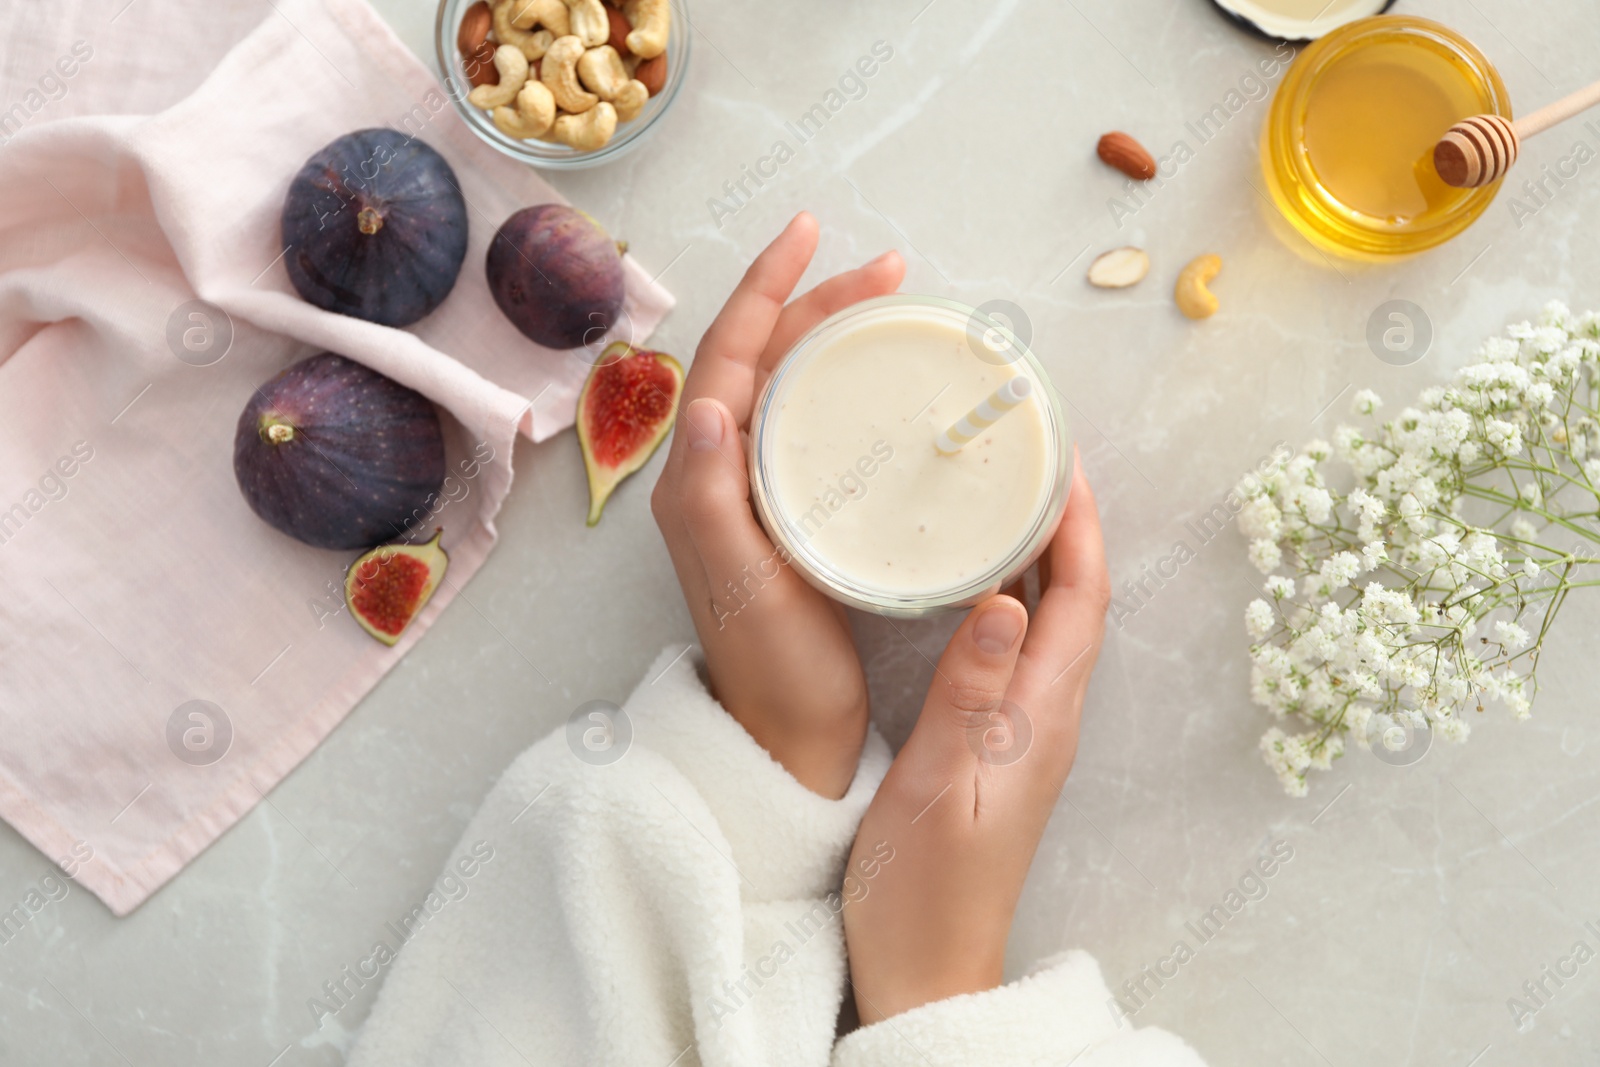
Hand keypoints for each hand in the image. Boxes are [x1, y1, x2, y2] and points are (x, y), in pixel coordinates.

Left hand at [651, 213, 905, 798]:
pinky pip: (809, 425)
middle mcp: (718, 475)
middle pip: (761, 359)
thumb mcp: (743, 585)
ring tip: (892, 308)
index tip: (810, 235)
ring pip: (788, 386)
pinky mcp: (787, 515)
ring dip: (832, 338)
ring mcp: (752, 494)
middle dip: (816, 303)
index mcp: (700, 480)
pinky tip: (881, 386)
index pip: (726, 355)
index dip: (765, 289)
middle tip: (889, 273)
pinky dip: (842, 388)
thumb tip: (706, 402)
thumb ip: (715, 499)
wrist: (788, 738)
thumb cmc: (774, 670)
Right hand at [841, 453, 1109, 1021]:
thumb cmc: (924, 888)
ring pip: (1054, 620)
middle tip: (1035, 454)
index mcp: (1040, 718)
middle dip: (1069, 522)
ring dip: (1045, 554)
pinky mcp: (1002, 744)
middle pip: (1079, 599)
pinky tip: (976, 580)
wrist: (926, 967)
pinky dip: (1015, 595)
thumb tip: (1007, 601)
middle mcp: (1047, 717)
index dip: (1079, 525)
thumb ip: (971, 693)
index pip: (1082, 599)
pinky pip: (1024, 647)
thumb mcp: (940, 785)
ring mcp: (1028, 731)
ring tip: (1010, 494)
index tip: (1061, 457)